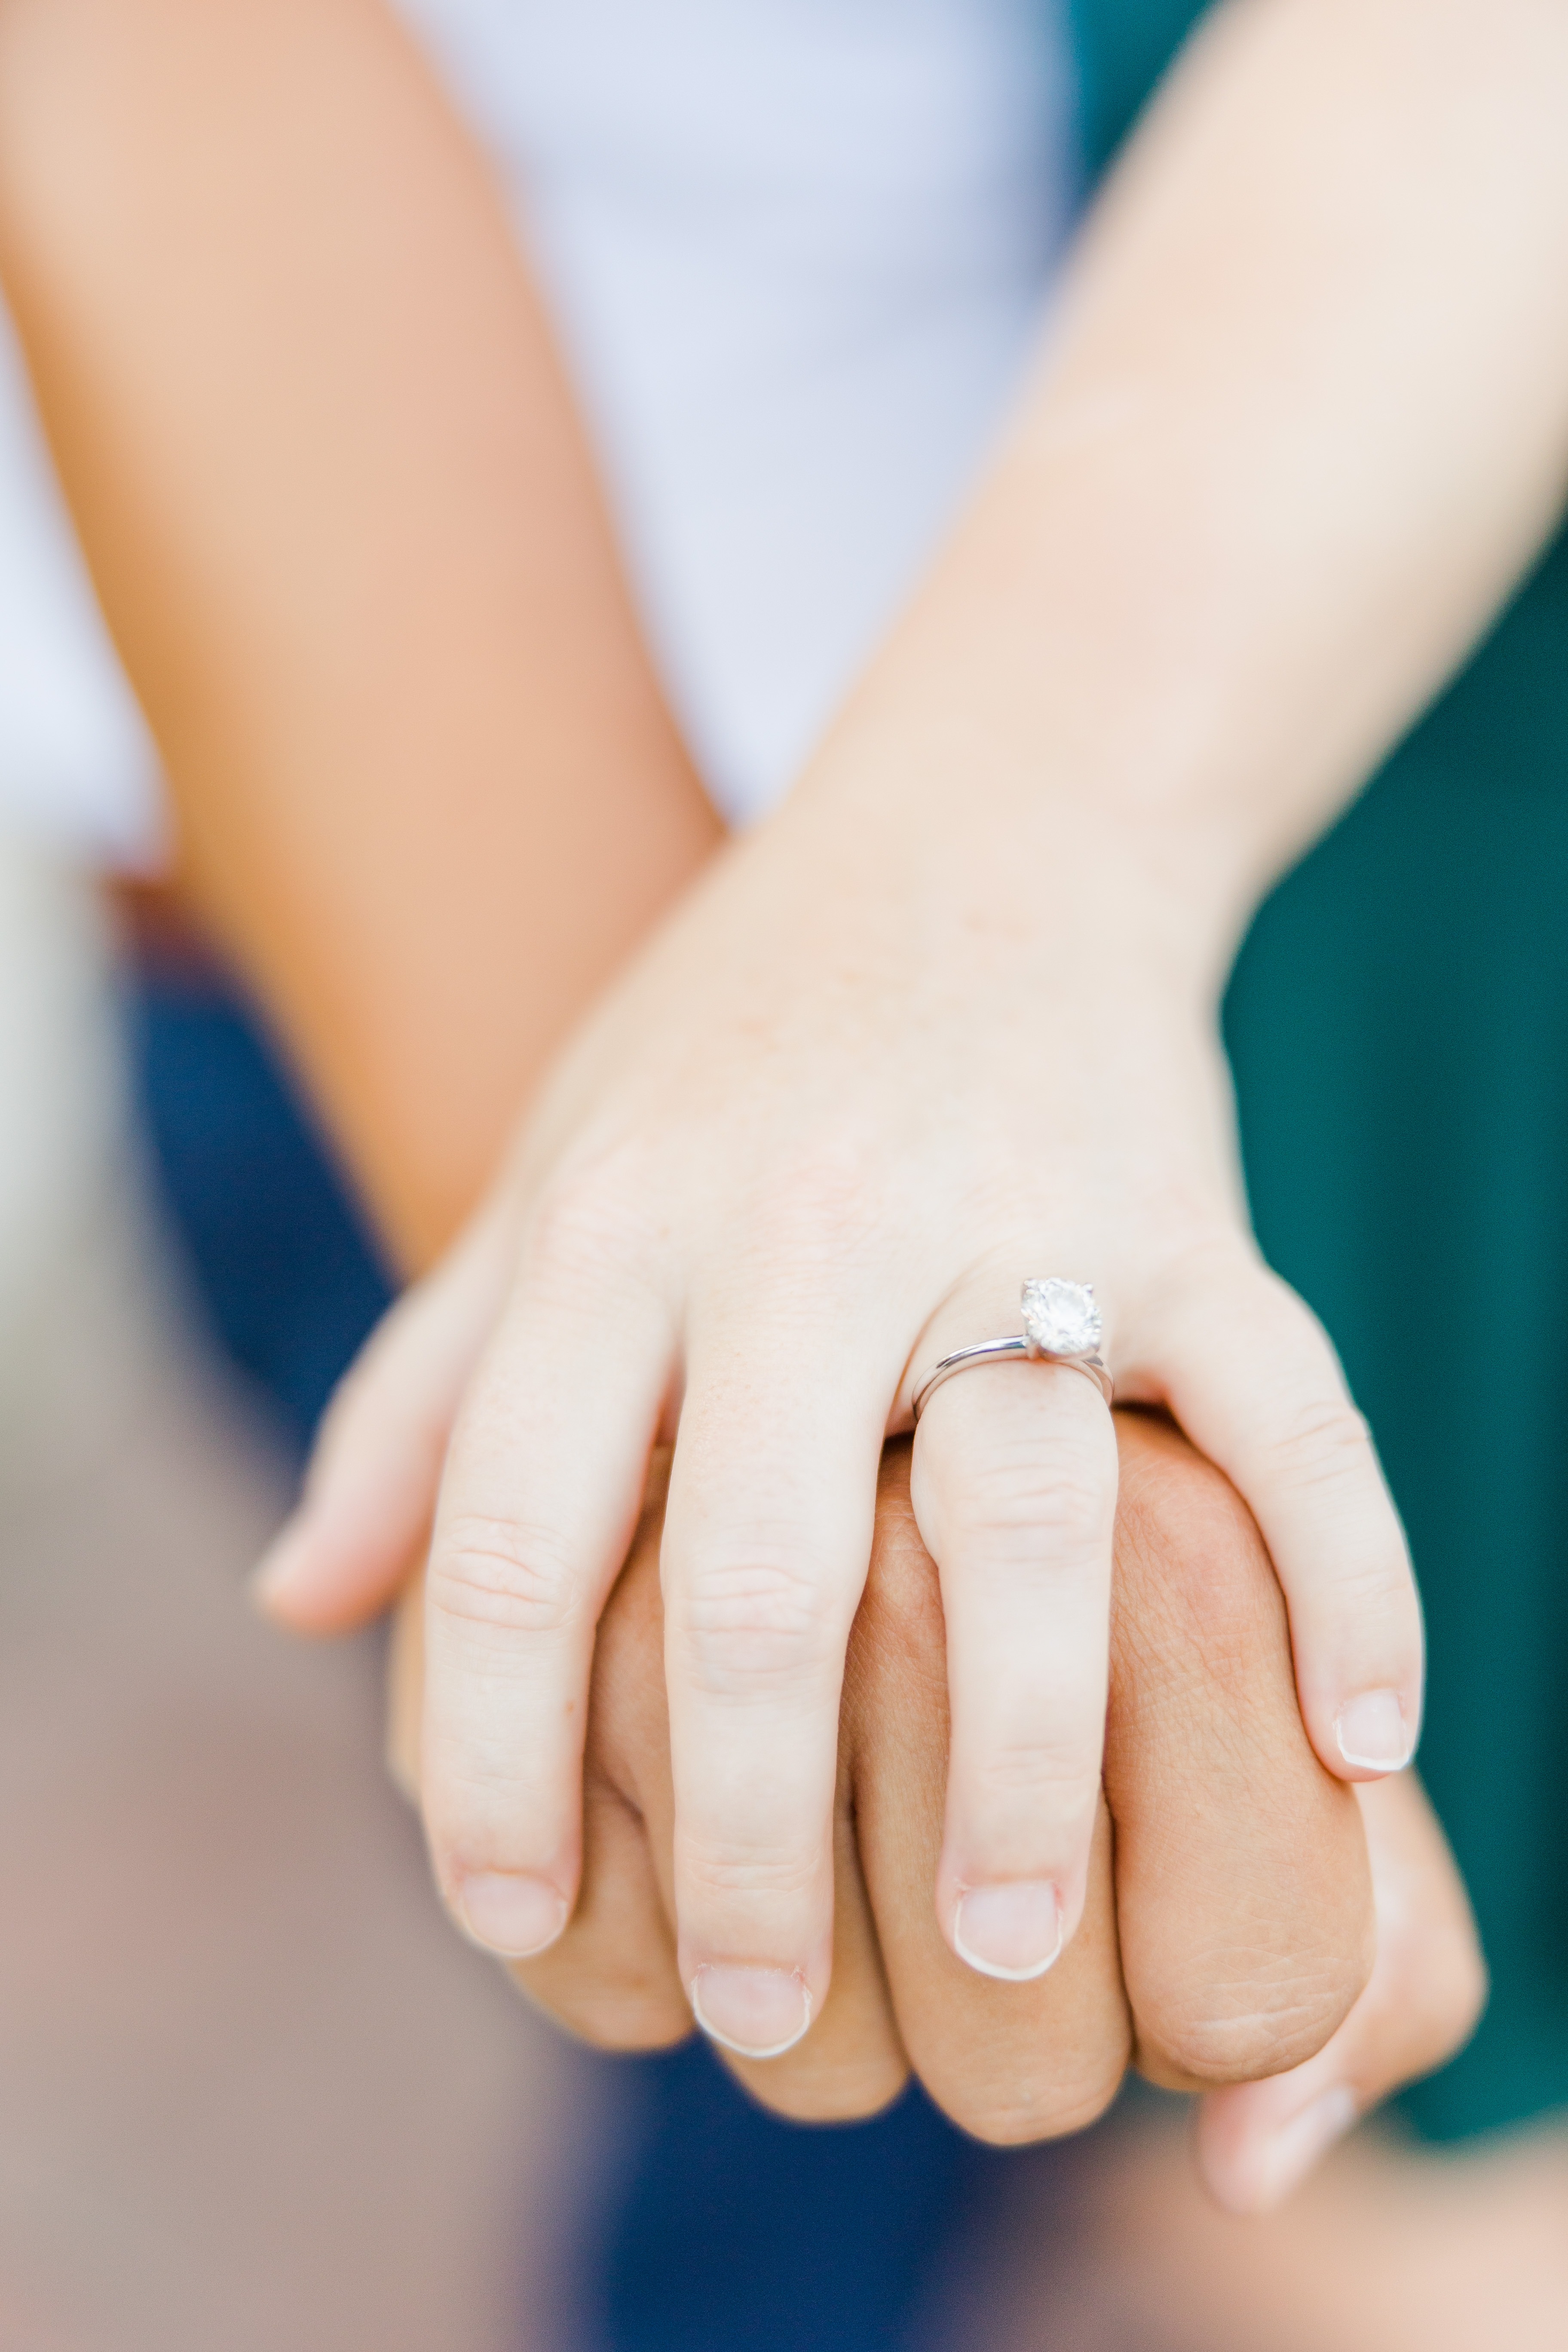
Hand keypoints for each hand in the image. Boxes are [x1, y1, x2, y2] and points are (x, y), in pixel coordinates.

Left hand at [262, 743, 1421, 2053]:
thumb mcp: (545, 1175)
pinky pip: (1287, 1409)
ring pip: (1029, 1512)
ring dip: (1027, 1746)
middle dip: (760, 1820)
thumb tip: (292, 1605)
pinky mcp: (1199, 1211)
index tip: (521, 1923)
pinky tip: (1361, 1741)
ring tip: (1014, 1944)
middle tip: (768, 2017)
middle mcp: (806, 1227)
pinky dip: (1346, 1570)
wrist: (976, 827)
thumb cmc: (731, 1039)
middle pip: (771, 1570)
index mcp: (621, 1228)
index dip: (502, 1756)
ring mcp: (1024, 1214)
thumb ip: (419, 1389)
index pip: (527, 1538)